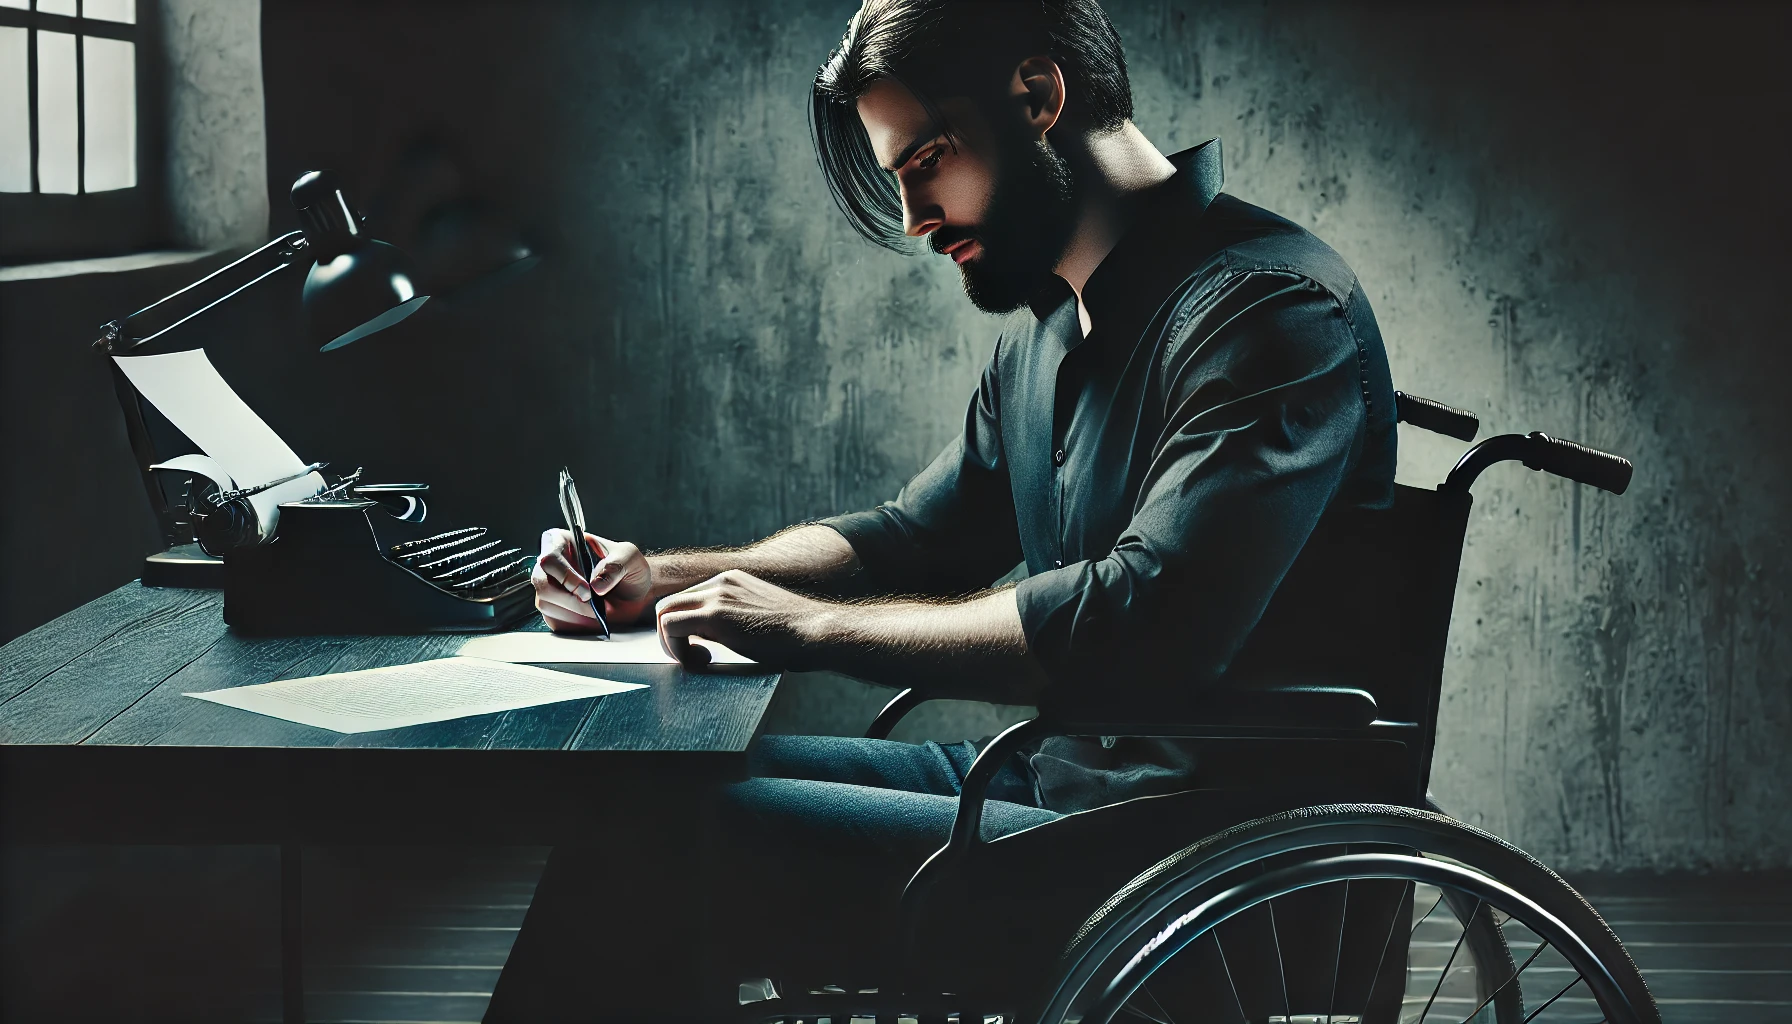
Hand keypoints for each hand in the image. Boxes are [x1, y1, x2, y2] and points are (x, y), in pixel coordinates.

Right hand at [532, 529, 653, 632]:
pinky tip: (591, 620)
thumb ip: (615, 566)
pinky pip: (554, 620)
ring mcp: (549, 587)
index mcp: (563, 542)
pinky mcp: (553, 608)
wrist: (633, 592)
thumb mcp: (629, 558)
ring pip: (545, 603)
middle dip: (569, 600)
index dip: (565, 576)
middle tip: (594, 608)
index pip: (550, 558)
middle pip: (542, 584)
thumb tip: (596, 585)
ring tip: (597, 613)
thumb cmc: (627, 568)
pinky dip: (574, 624)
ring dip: (573, 614)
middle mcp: (550, 564)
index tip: (587, 591)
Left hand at [654, 570, 822, 668]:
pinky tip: (702, 662)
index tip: (701, 651)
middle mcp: (721, 582)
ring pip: (664, 613)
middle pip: (670, 604)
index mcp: (731, 582)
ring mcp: (717, 595)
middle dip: (671, 635)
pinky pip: (670, 627)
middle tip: (693, 658)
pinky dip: (675, 649)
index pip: (688, 600)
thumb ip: (735, 620)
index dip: (685, 629)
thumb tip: (713, 639)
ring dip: (671, 643)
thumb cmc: (798, 635)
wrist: (817, 632)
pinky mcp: (715, 614)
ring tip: (697, 662)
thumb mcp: (760, 618)